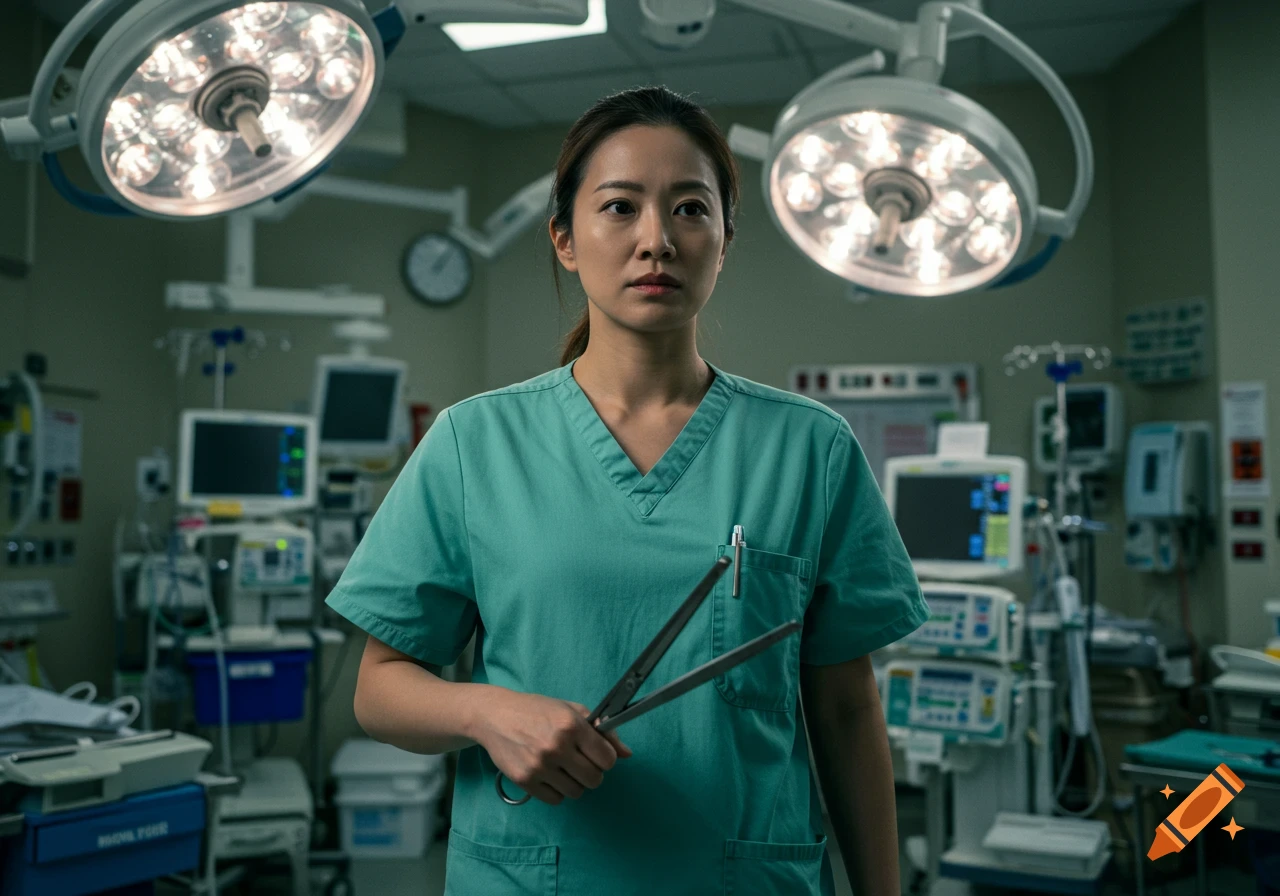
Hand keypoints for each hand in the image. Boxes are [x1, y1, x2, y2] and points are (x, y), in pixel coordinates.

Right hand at [478, 690, 632, 804]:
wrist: (495, 716)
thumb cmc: (537, 710)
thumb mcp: (571, 710)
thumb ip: (602, 731)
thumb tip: (627, 754)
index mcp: (571, 725)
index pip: (608, 759)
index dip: (606, 758)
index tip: (597, 754)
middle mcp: (557, 746)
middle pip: (595, 779)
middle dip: (592, 772)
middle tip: (580, 762)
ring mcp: (540, 765)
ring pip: (576, 792)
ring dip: (574, 783)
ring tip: (562, 767)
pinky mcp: (525, 780)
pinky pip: (555, 800)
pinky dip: (556, 791)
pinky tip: (548, 775)